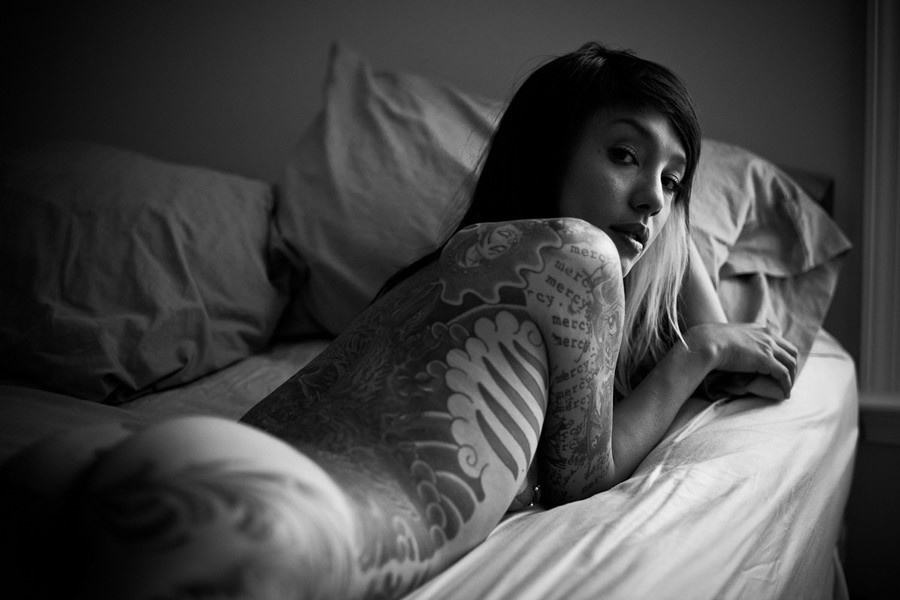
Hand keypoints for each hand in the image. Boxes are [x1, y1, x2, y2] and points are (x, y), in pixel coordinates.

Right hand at [684, 323, 798, 399]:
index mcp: (760, 329)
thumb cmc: (712, 340)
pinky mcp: (766, 360)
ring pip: (791, 364)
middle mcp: (768, 336)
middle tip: (788, 379)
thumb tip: (732, 350)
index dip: (784, 355)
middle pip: (792, 352)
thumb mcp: (730, 336)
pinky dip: (786, 385)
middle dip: (793, 367)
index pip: (781, 341)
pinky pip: (783, 374)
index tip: (782, 367)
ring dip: (792, 378)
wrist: (708, 342)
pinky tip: (784, 393)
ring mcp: (768, 347)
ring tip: (787, 389)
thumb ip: (737, 341)